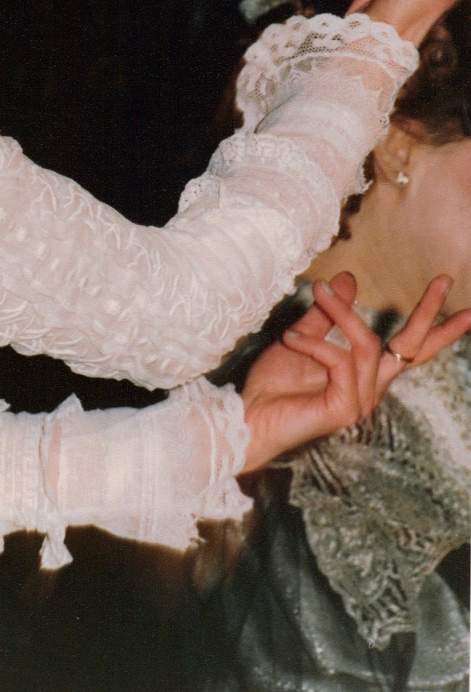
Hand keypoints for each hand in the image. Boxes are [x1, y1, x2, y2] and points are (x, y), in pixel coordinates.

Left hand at [239, 272, 470, 471]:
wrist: (247, 417)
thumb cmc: (273, 385)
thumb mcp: (302, 338)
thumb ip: (327, 314)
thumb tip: (349, 279)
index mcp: (365, 374)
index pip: (409, 348)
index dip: (435, 325)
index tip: (456, 299)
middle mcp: (370, 388)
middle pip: (412, 347)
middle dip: (429, 313)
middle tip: (445, 279)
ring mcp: (360, 401)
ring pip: (367, 343)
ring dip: (341, 312)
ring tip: (316, 291)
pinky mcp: (344, 408)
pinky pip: (340, 360)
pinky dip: (315, 343)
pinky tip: (289, 338)